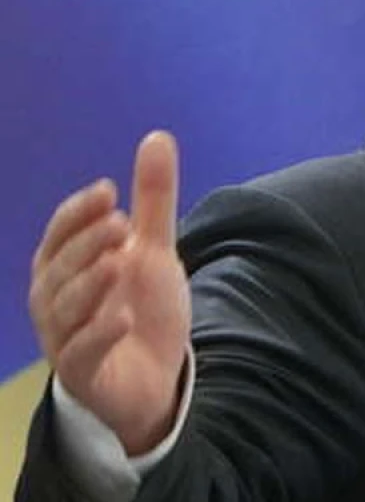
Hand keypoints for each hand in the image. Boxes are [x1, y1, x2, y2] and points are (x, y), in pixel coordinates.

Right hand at [28, 131, 190, 454]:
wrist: (154, 377)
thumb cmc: (141, 308)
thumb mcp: (154, 249)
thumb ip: (154, 199)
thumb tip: (158, 138)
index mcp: (65, 267)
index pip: (60, 233)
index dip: (79, 213)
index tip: (109, 190)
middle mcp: (55, 300)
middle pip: (60, 268)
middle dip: (87, 243)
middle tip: (121, 222)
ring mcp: (65, 338)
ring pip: (65, 308)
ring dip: (90, 284)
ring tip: (118, 262)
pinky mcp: (83, 373)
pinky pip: (81, 354)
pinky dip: (98, 335)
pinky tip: (121, 318)